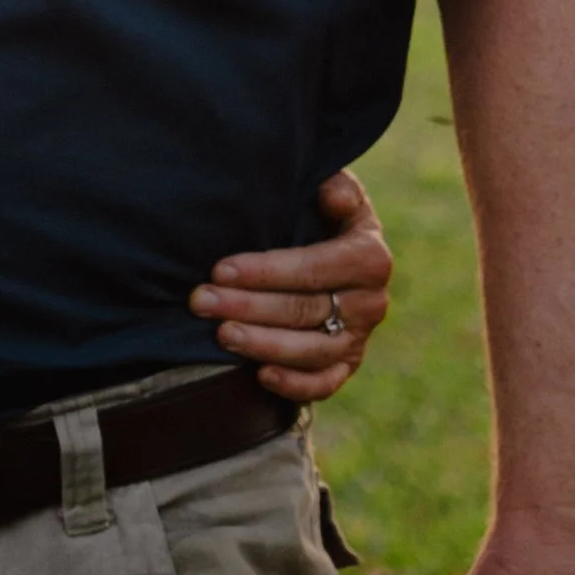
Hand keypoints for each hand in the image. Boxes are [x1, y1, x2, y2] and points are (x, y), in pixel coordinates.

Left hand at [190, 168, 391, 398]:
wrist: (338, 249)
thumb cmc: (324, 214)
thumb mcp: (336, 191)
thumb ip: (339, 189)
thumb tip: (330, 194)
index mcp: (370, 257)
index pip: (314, 268)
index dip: (266, 271)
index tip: (220, 270)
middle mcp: (372, 302)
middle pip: (305, 310)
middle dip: (248, 306)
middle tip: (202, 301)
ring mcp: (361, 338)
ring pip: (312, 350)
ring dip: (263, 344)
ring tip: (222, 335)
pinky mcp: (347, 364)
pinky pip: (325, 383)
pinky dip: (296, 385)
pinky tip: (260, 375)